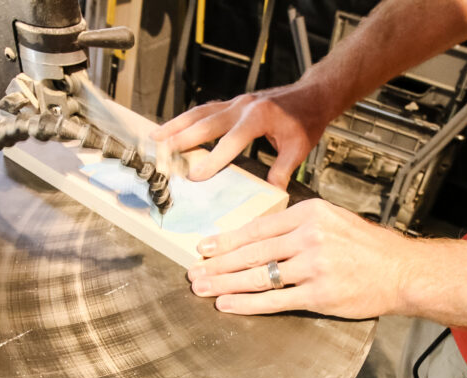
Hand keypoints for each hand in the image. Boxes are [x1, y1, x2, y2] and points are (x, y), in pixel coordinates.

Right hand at [152, 83, 330, 188]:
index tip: (194, 176)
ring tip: (155, 137)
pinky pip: (204, 110)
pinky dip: (186, 120)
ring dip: (175, 125)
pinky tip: (173, 128)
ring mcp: (235, 103)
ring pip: (199, 113)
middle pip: (204, 123)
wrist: (311, 95)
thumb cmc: (306, 119)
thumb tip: (271, 191)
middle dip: (180, 139)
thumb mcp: (298, 148)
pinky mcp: (233, 104)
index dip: (211, 160)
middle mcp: (242, 107)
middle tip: (160, 153)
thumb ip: (282, 169)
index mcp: (258, 118)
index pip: (230, 142)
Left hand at [186, 198, 418, 317]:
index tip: (204, 247)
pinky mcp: (319, 294)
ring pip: (258, 276)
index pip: (258, 228)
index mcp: (310, 214)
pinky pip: (274, 300)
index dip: (227, 240)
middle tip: (194, 271)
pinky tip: (227, 304)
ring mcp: (314, 266)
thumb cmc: (367, 248)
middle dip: (218, 264)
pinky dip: (247, 303)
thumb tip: (257, 238)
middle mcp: (309, 237)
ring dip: (224, 284)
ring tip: (202, 288)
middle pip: (252, 252)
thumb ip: (298, 226)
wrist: (402, 271)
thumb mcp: (333, 221)